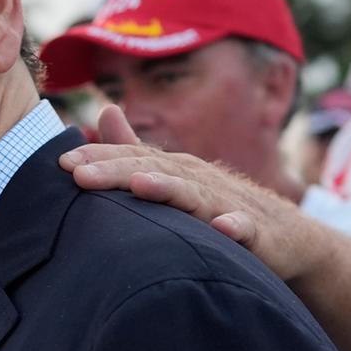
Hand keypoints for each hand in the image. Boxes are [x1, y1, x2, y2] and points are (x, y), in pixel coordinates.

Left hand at [59, 105, 329, 282]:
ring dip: (168, 189)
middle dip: (117, 170)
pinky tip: (222, 229)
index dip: (98, 160)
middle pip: (155, 171)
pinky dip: (236, 228)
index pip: (132, 160)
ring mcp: (229, 205)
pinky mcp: (259, 234)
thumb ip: (138, 152)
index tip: (60, 163)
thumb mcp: (177, 178)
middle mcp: (200, 180)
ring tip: (139, 186)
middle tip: (78, 174)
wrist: (290, 238)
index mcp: (178, 170)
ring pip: (196, 196)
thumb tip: (102, 112)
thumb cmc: (221, 206)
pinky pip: (247, 230)